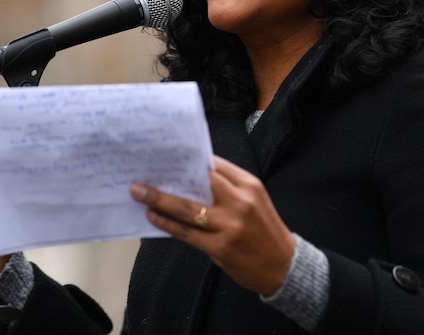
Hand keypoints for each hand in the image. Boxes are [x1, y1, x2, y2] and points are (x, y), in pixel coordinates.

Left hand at [130, 156, 294, 295]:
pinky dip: (167, 223)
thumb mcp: (255, 201)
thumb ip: (229, 188)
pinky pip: (186, 232)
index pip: (215, 165)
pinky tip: (154, 216)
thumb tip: (193, 178)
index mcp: (249, 185)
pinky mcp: (220, 246)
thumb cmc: (265, 231)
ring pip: (186, 208)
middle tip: (144, 174)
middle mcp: (239, 201)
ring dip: (159, 199)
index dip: (189, 159)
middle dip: (169, 177)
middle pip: (198, 183)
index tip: (168, 156)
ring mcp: (229, 225)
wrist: (283, 266)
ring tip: (140, 193)